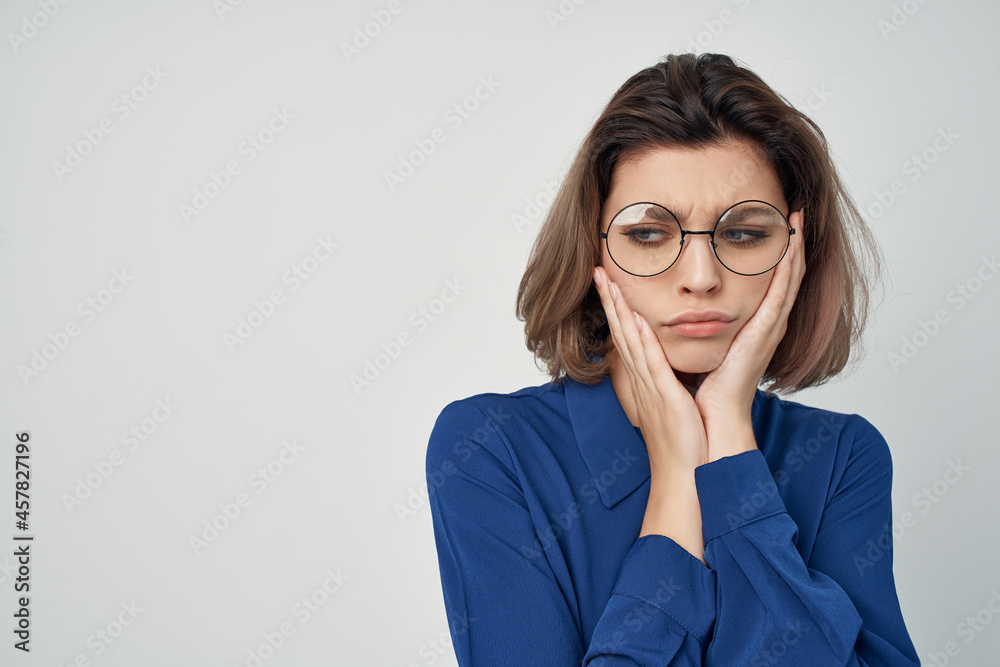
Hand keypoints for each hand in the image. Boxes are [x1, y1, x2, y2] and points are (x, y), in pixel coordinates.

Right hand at [592, 265, 707, 474]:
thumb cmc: (685, 445)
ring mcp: (651, 389)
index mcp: (646, 381)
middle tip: (597, 272)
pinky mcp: (665, 398)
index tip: (609, 284)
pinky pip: (651, 364)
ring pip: (630, 342)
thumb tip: (673, 369)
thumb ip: (670, 384)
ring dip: (618, 312)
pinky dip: (641, 340)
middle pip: (620, 333)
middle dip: (608, 301)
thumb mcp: (675, 406)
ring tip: (608, 283)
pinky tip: (634, 319)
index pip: (627, 338)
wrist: (687, 476)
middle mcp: (642, 381)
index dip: (616, 310)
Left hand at [694, 209, 806, 458]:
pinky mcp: (764, 335)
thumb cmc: (708, 386)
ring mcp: (770, 329)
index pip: (774, 281)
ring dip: (795, 248)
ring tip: (797, 218)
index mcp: (757, 326)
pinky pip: (780, 296)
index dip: (780, 252)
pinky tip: (790, 248)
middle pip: (788, 274)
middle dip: (793, 242)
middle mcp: (769, 324)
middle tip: (795, 210)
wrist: (714, 416)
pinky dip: (788, 270)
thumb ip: (709, 323)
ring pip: (790, 279)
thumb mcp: (711, 344)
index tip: (779, 223)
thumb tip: (690, 303)